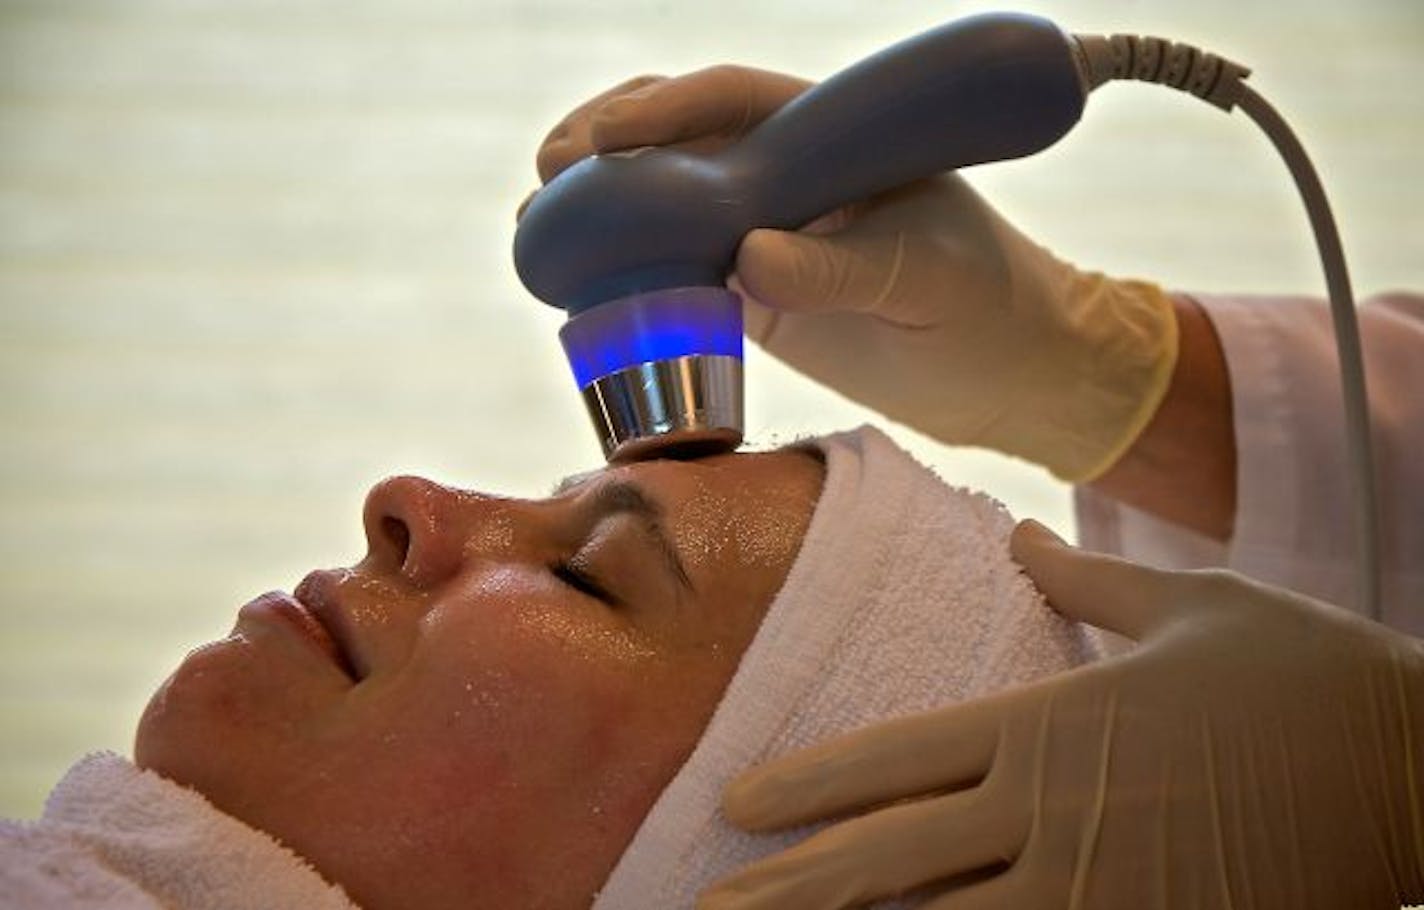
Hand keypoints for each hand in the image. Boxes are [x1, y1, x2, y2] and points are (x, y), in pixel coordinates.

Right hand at [530, 67, 1177, 481]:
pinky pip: (674, 269)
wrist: (1007, 375)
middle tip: (551, 172)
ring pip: (666, 199)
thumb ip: (841, 268)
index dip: (667, 110)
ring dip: (603, 205)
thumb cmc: (989, 306)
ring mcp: (764, 229)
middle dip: (609, 143)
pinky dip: (624, 271)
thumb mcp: (925, 277)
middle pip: (681, 137)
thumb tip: (747, 260)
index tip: (609, 138)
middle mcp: (789, 171)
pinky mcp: (750, 291)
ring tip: (538, 220)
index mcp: (834, 135)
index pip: (735, 100)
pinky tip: (575, 281)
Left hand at [698, 521, 1423, 908]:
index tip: (742, 801)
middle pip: (892, 856)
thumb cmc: (1304, 674)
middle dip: (792, 883)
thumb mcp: (1191, 602)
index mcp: (1054, 722)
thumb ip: (1087, 581)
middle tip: (709, 902)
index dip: (812, 782)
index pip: (899, 755)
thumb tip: (1018, 534)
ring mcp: (1098, 886)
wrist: (1417, 762)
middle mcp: (1056, 809)